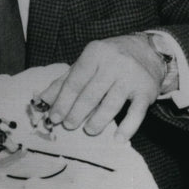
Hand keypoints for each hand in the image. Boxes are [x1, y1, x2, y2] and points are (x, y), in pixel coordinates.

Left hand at [37, 34, 166, 140]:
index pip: (74, 81)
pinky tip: (118, 138)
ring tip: (89, 130)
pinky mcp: (147, 91)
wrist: (147, 51)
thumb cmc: (109, 60)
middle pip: (91, 94)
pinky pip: (136, 113)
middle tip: (68, 125)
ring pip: (111, 104)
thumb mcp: (86, 63)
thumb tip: (41, 99)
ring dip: (98, 121)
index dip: (63, 101)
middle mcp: (113, 63)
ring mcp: (131, 77)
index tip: (54, 118)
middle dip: (76, 113)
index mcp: (94, 53)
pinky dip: (127, 127)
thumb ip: (64, 81)